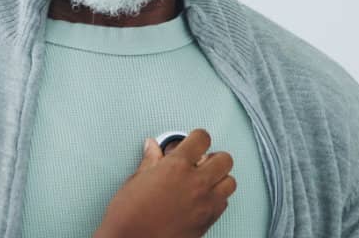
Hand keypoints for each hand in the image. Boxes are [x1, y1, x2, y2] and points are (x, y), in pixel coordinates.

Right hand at [95, 129, 238, 237]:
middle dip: (213, 158)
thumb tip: (152, 148)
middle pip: (224, 159)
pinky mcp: (208, 221)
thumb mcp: (135, 181)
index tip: (193, 141)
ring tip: (204, 182)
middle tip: (200, 162)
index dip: (197, 138)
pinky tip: (201, 199)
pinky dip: (217, 198)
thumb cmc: (129, 215)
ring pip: (230, 182)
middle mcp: (196, 183)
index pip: (202, 139)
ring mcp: (205, 203)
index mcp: (176, 166)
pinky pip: (224, 203)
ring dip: (219, 179)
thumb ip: (150, 161)